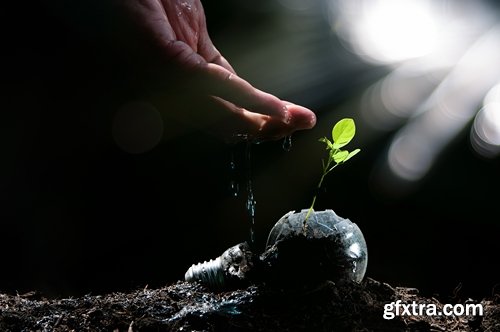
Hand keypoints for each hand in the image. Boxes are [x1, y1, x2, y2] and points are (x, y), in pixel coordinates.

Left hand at [117, 0, 315, 141]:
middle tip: (302, 124)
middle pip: (229, 123)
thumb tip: (240, 92)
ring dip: (266, 120)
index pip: (231, 109)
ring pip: (225, 116)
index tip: (296, 120)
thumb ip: (214, 65)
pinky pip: (218, 89)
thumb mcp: (195, 34)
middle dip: (268, 127)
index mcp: (191, 81)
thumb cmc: (154, 4)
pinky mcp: (171, 65)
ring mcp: (174, 82)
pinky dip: (250, 101)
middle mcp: (181, 91)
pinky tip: (276, 110)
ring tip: (296, 119)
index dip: (263, 118)